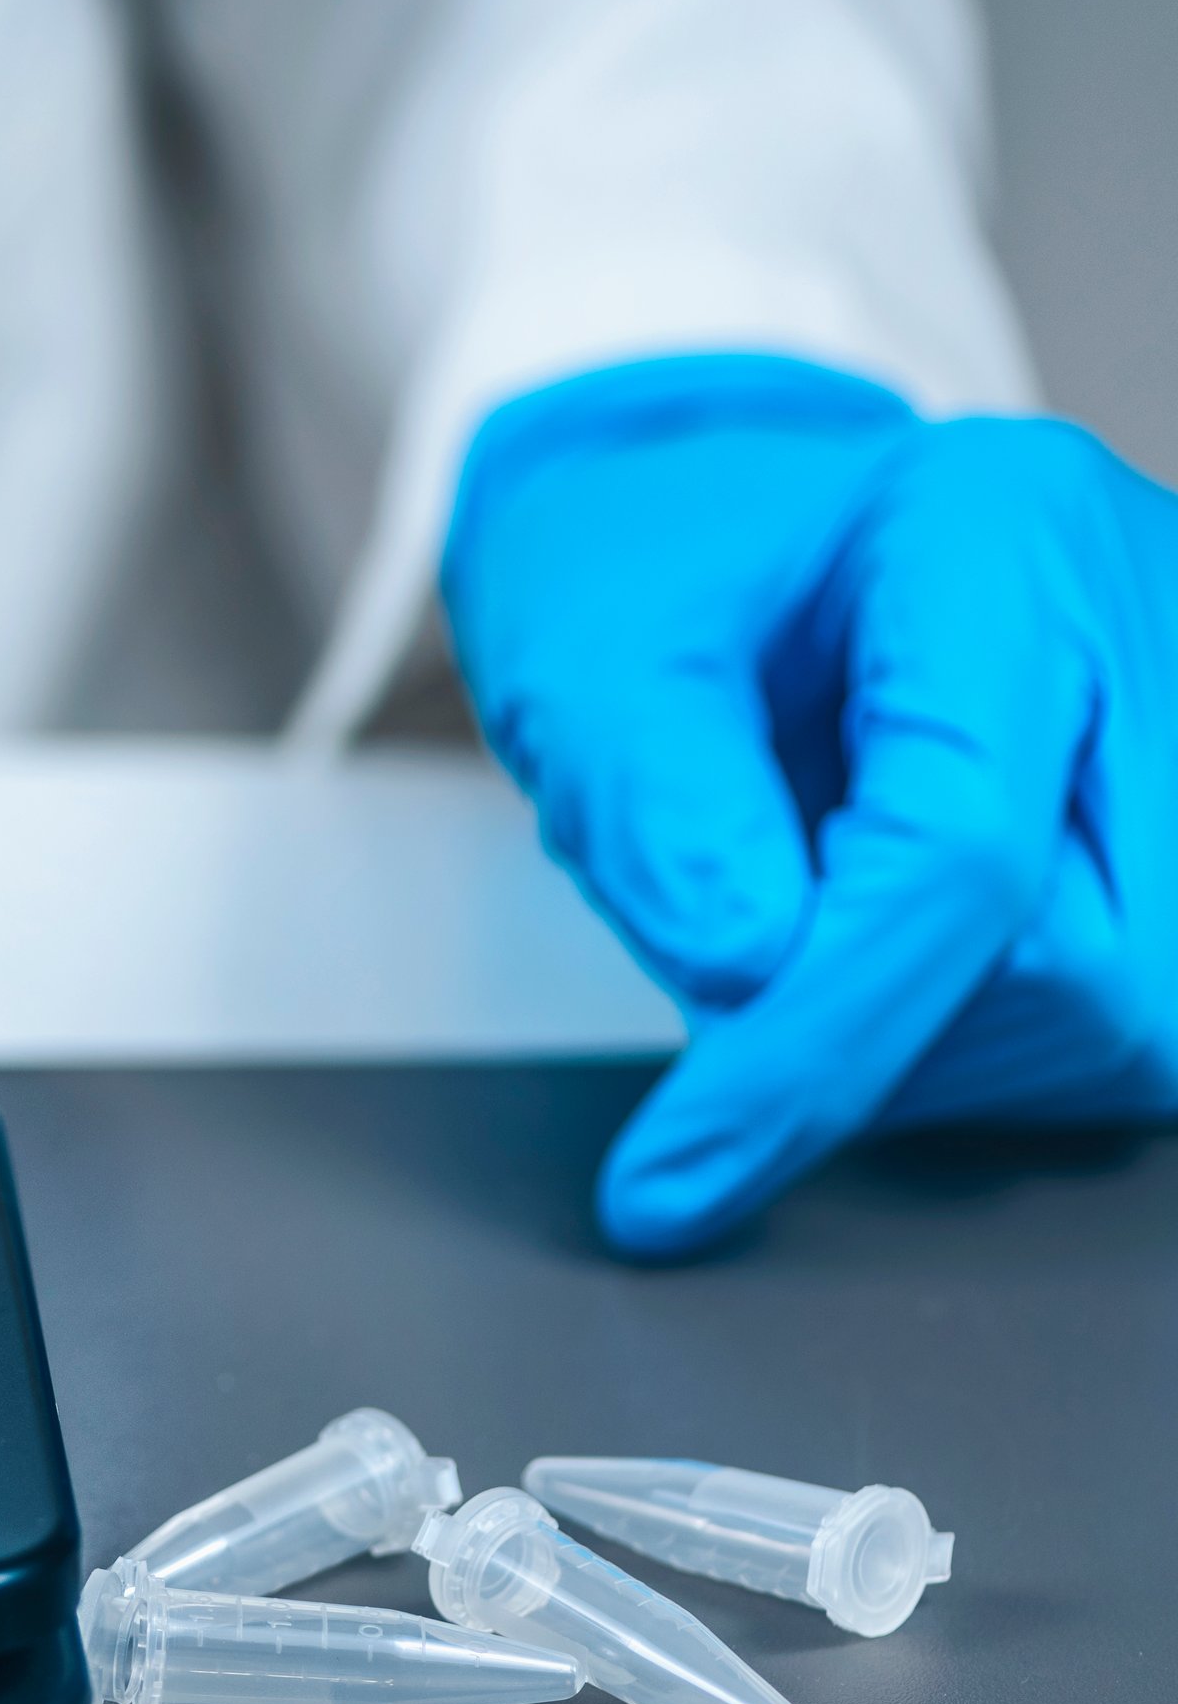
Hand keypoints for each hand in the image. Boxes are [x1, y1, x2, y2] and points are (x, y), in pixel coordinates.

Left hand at [446, 354, 1177, 1255]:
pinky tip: (898, 953)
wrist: (708, 530)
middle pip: (1095, 971)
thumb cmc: (647, 576)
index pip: (960, 857)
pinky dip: (995, 1037)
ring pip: (1141, 1028)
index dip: (813, 1047)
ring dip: (943, 1048)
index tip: (674, 1174)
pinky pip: (1137, 1023)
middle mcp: (1149, 615)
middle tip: (736, 958)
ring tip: (813, 927)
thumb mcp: (582, 663)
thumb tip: (752, 972)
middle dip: (886, 1036)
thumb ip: (654, 810)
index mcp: (998, 533)